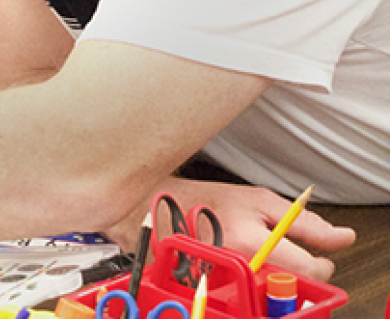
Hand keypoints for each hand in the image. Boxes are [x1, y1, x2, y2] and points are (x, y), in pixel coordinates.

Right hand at [104, 178, 354, 282]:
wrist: (153, 212)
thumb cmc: (203, 201)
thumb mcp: (258, 200)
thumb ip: (305, 222)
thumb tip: (342, 238)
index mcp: (253, 243)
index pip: (311, 270)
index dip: (321, 263)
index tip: (318, 255)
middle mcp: (238, 269)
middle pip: (292, 287)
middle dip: (295, 271)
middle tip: (280, 251)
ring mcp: (224, 286)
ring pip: (271, 293)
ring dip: (272, 277)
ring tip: (253, 254)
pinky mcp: (212, 293)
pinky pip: (247, 295)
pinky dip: (250, 282)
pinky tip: (237, 263)